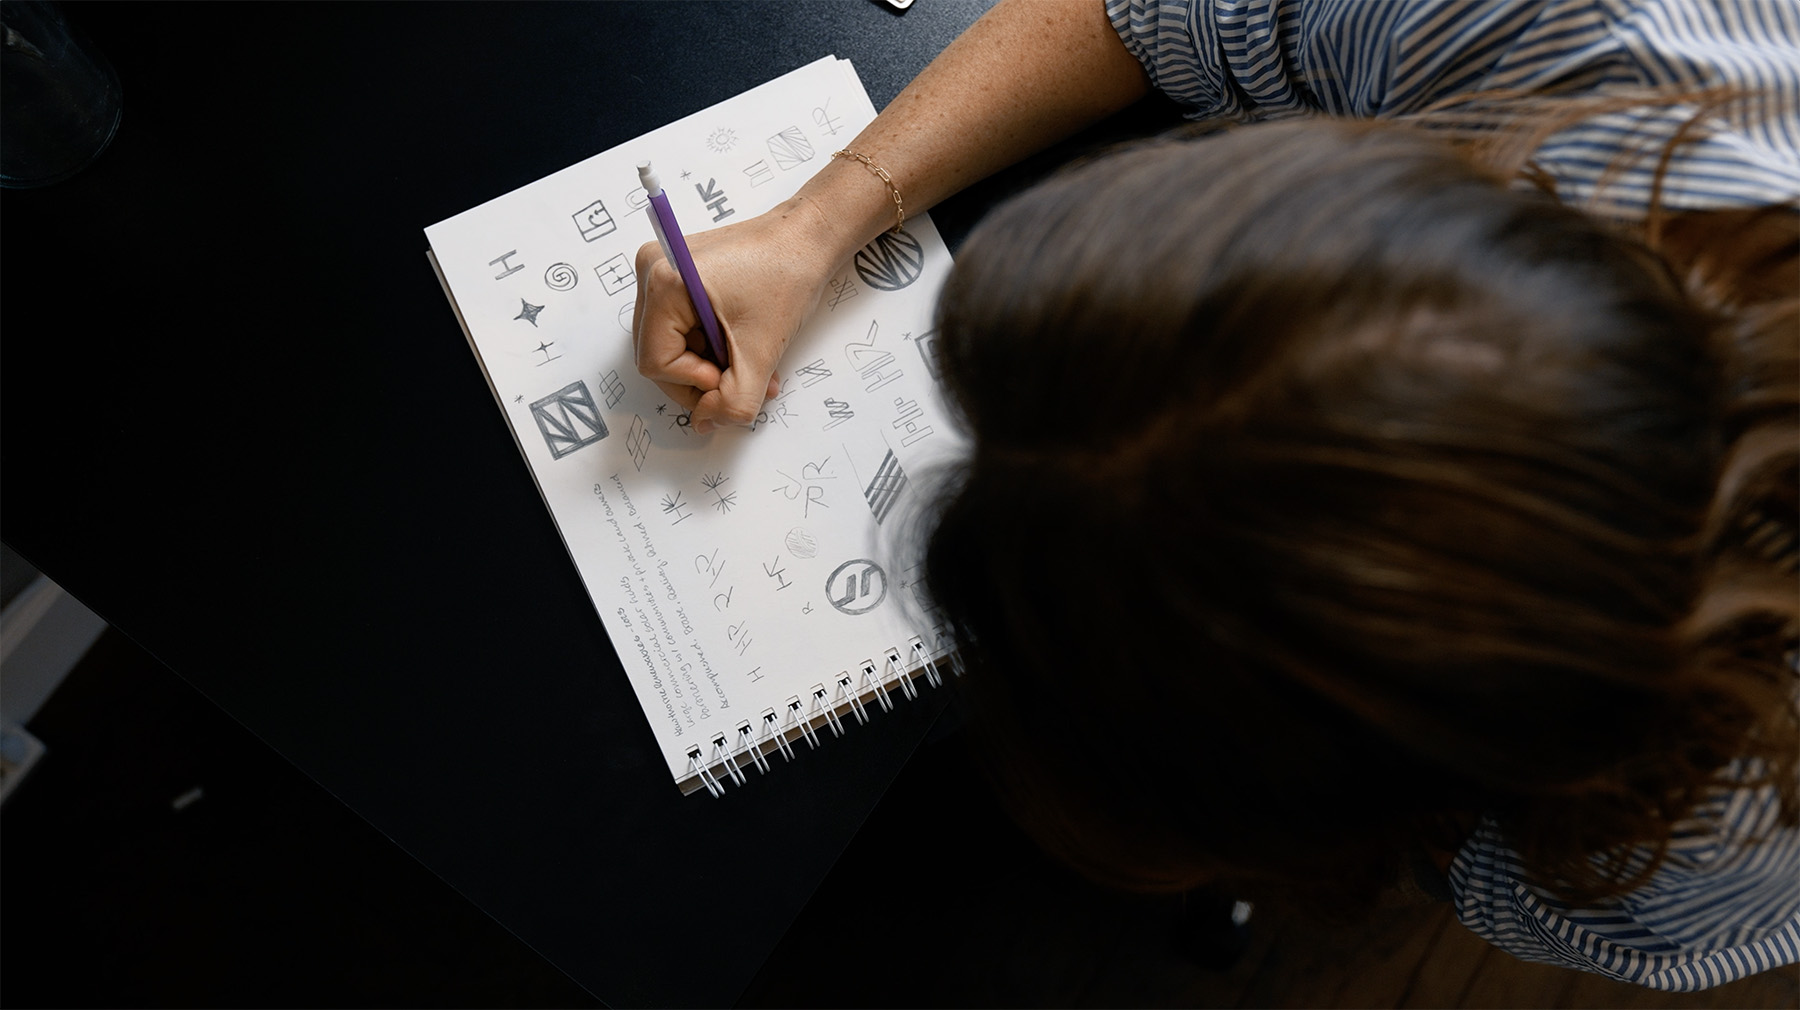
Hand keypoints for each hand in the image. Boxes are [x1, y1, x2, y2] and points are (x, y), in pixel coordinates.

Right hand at [631, 202, 836, 433]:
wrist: (807, 237)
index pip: (654, 363)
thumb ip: (733, 401)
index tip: (728, 378)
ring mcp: (663, 271)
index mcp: (664, 282)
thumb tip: (708, 424)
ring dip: (710, 366)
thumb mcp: (761, 350)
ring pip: (672, 345)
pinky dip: (711, 346)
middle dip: (702, 377)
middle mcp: (652, 271)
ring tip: (751, 365)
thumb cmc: (787, 274)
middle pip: (657, 355)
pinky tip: (741, 346)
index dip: (692, 383)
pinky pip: (682, 328)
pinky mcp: (678, 276)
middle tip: (743, 379)